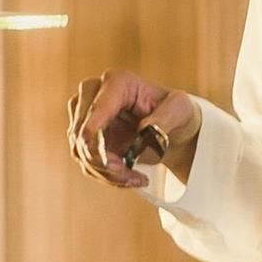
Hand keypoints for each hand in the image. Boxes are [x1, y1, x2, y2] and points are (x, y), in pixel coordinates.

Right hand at [68, 71, 198, 192]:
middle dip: (104, 163)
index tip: (114, 166)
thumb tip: (145, 130)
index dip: (97, 141)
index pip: (95, 112)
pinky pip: (86, 161)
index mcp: (117, 82)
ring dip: (106, 173)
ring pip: (81, 152)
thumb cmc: (177, 113)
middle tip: (131, 178)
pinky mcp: (84, 136)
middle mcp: (94, 93)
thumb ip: (165, 118)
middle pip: (82, 134)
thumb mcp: (180, 111)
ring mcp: (85, 115)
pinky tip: (129, 178)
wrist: (172, 128)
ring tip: (136, 179)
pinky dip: (105, 175)